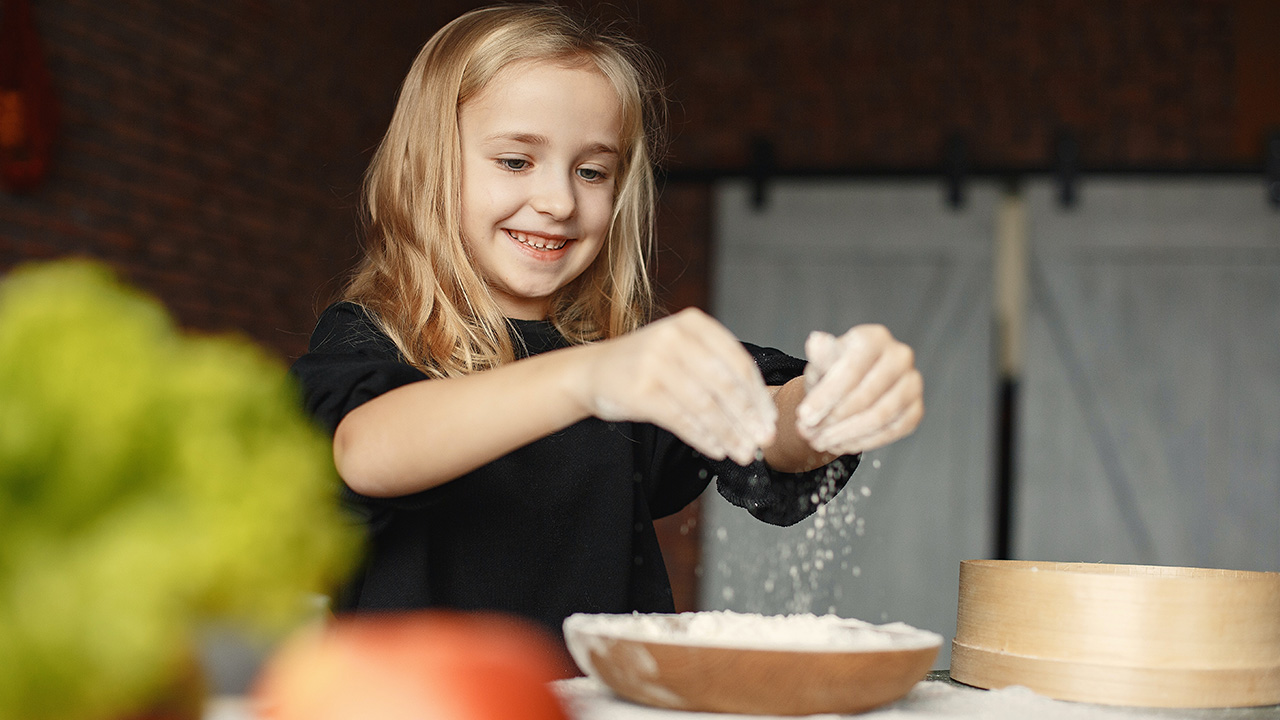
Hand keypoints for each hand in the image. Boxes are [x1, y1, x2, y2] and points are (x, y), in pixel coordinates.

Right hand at [581, 308, 775, 464]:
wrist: (592, 371)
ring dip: (729, 433)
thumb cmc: (647, 364)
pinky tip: (717, 450)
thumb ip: (717, 368)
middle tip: (764, 440)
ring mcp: (655, 362)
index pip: (738, 361)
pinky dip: (703, 438)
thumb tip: (759, 411)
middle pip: (724, 384)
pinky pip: (681, 419)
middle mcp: (675, 337)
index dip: (758, 395)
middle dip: (748, 417)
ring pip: (705, 405)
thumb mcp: (682, 350)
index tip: (771, 420)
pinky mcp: (639, 390)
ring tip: (744, 453)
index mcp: (693, 323)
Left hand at [795, 325, 922, 454]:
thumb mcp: (822, 362)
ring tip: (820, 441)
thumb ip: (820, 357)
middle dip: (833, 419)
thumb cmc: (835, 370)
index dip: (826, 396)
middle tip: (809, 432)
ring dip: (845, 434)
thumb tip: (816, 342)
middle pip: (866, 396)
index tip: (804, 415)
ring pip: (880, 416)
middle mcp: (900, 356)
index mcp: (875, 338)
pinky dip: (863, 441)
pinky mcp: (916, 409)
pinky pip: (892, 431)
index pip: (852, 370)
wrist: (851, 386)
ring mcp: (912, 383)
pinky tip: (841, 443)